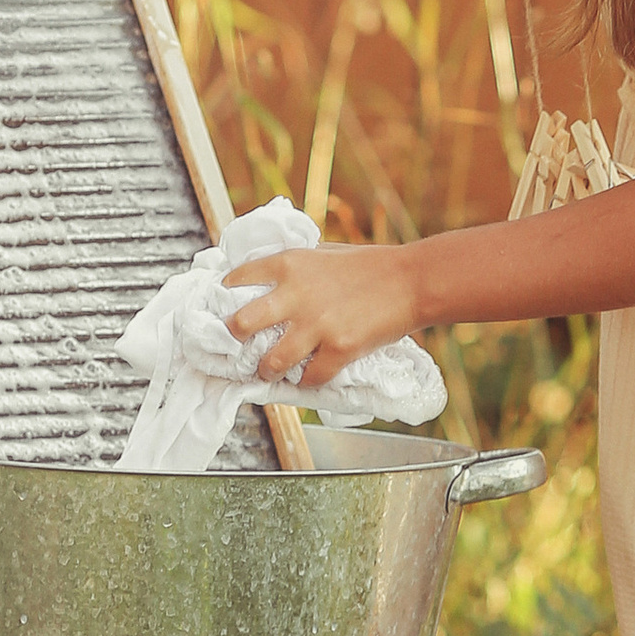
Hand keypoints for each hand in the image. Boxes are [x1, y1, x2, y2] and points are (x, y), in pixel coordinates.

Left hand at [224, 242, 423, 388]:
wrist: (410, 280)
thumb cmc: (368, 265)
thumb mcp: (322, 253)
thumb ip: (293, 269)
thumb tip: (264, 284)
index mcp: (289, 264)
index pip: (237, 279)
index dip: (225, 296)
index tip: (224, 308)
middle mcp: (296, 294)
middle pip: (240, 323)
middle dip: (234, 339)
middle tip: (238, 346)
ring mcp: (317, 324)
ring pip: (270, 362)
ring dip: (266, 370)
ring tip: (269, 370)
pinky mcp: (339, 349)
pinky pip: (309, 379)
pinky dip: (306, 382)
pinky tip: (309, 376)